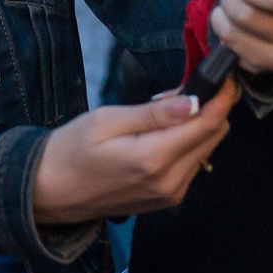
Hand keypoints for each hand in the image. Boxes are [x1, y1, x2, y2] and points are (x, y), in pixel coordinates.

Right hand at [31, 82, 234, 225]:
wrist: (49, 192)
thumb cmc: (71, 149)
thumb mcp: (106, 120)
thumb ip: (153, 113)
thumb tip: (195, 100)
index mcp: (154, 159)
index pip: (208, 123)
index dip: (222, 95)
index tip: (223, 72)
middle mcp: (171, 182)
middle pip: (215, 136)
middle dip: (210, 107)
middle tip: (181, 88)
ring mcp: (172, 194)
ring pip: (207, 150)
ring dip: (198, 125)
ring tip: (164, 111)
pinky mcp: (169, 199)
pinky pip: (193, 164)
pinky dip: (188, 143)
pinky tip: (161, 133)